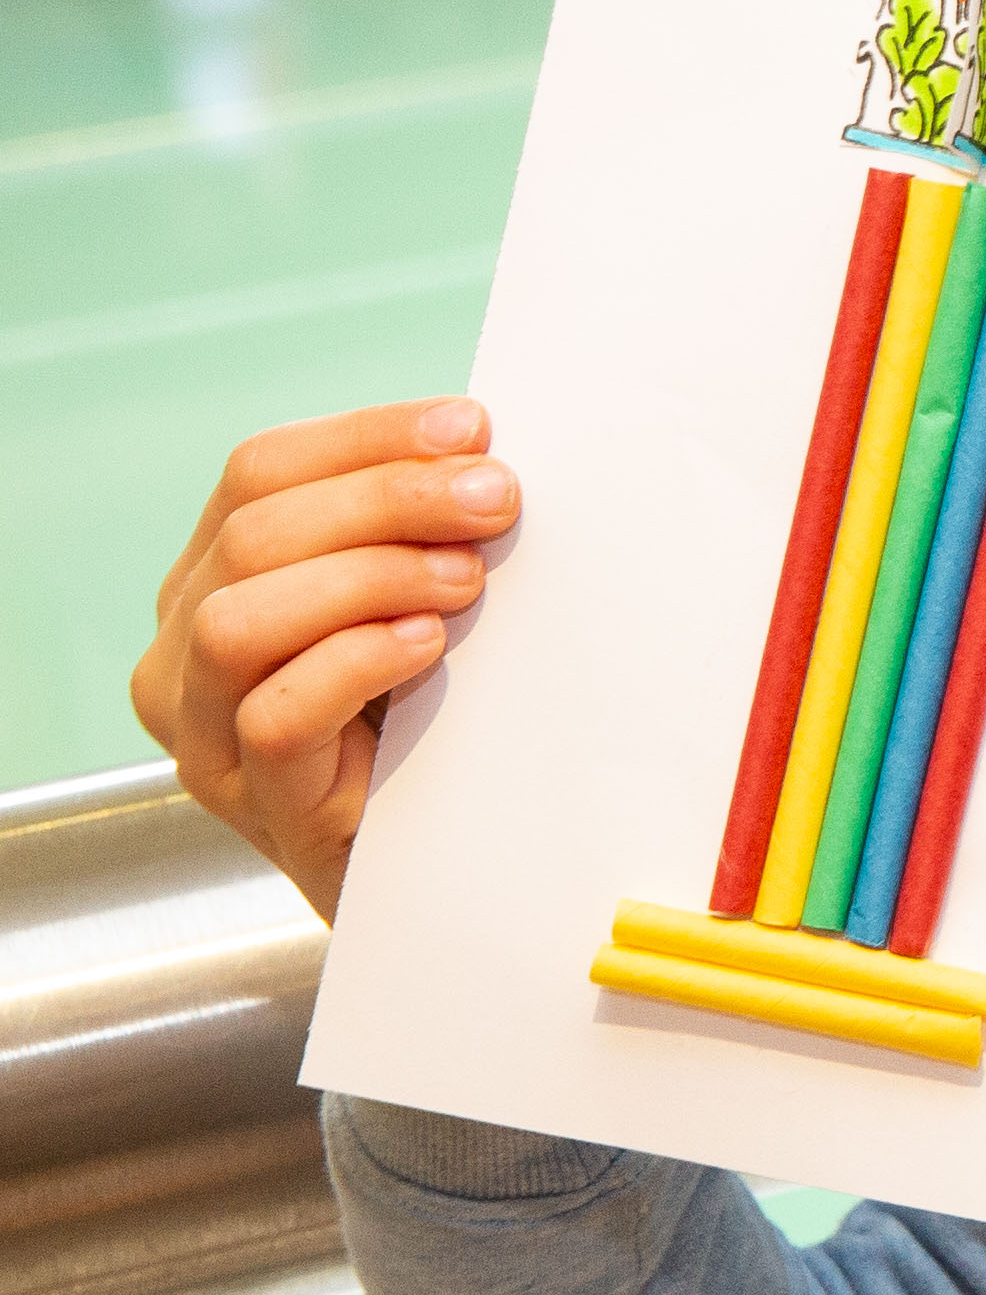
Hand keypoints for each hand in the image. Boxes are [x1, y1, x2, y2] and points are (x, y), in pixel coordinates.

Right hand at [130, 400, 516, 919]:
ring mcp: (206, 737)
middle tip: (494, 500)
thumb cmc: (424, 720)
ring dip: (368, 578)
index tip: (473, 428)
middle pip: (254, 536)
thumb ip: (416, 531)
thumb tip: (479, 452)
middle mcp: (181, 654)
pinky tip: (427, 647)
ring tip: (466, 581)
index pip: (259, 474)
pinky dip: (356, 663)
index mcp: (211, 582)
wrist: (436, 866)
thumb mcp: (407, 603)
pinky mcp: (257, 805)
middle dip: (386, 499)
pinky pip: (276, 716)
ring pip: (240, 622)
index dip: (367, 439)